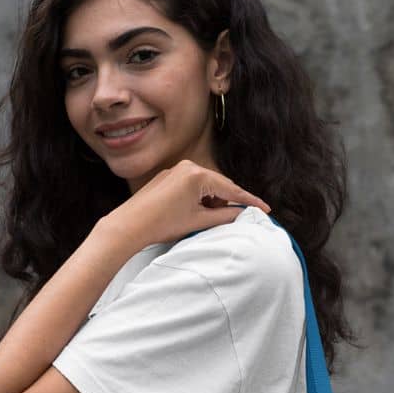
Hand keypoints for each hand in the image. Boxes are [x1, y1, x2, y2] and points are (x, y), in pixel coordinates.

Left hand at [103, 159, 271, 249]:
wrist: (128, 225)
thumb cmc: (162, 224)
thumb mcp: (198, 222)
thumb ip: (224, 217)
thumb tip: (241, 215)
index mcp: (198, 175)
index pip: (231, 190)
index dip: (249, 201)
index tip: (265, 209)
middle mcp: (188, 166)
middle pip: (219, 185)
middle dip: (229, 202)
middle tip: (240, 218)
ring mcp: (176, 170)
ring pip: (206, 185)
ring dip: (213, 201)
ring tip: (211, 219)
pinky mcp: (167, 177)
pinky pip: (191, 185)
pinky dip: (200, 197)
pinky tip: (197, 212)